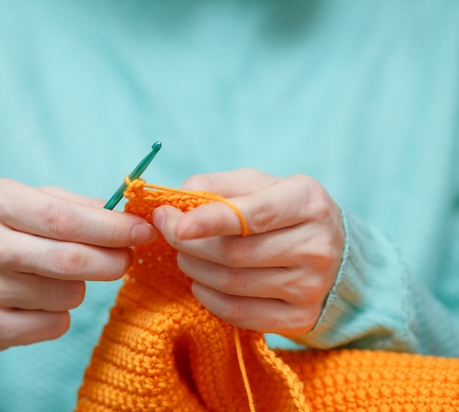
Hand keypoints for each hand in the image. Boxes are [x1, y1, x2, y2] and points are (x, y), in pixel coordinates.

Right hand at [0, 178, 154, 351]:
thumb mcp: (31, 202)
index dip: (113, 228)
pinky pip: (54, 325)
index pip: (66, 219)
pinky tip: (40, 301)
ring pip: (68, 295)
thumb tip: (129, 220)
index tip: (144, 232)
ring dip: (80, 288)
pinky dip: (61, 314)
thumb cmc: (4, 231)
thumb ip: (79, 207)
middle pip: (71, 260)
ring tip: (59, 277)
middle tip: (127, 259)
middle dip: (113, 261)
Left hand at [152, 169, 343, 336]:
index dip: (210, 220)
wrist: (333, 251)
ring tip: (186, 255)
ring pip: (232, 284)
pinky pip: (238, 313)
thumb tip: (178, 200)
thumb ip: (216, 185)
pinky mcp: (301, 318)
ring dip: (194, 270)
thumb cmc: (282, 211)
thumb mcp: (257, 184)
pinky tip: (201, 283)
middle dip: (189, 244)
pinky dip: (208, 298)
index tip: (175, 224)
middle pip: (234, 254)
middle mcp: (315, 245)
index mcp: (306, 201)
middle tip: (170, 233)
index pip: (254, 215)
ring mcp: (311, 286)